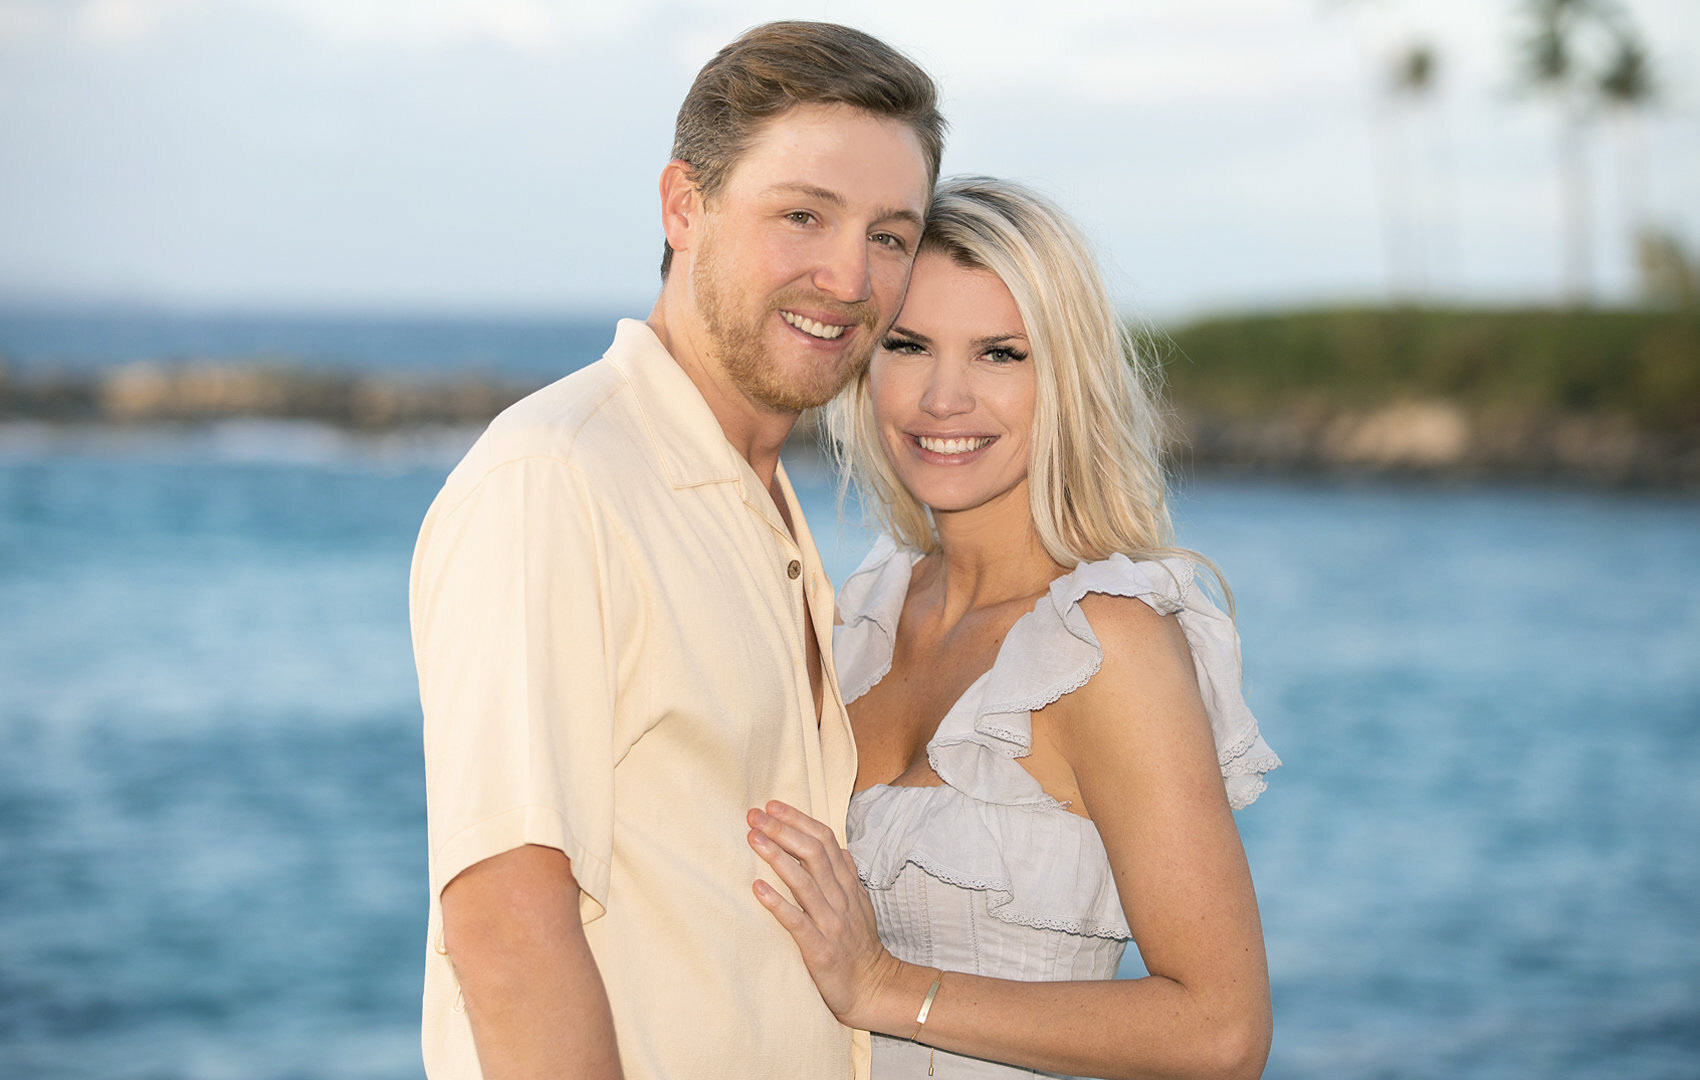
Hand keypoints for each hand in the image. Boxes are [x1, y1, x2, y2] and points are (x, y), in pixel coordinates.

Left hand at [747, 800, 903, 1029]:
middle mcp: (839, 899)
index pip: (824, 841)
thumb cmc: (860, 946)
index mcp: (846, 885)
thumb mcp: (860, 905)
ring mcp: (830, 923)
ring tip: (753, 838)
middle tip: (755, 815)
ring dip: (777, 857)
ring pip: (804, 882)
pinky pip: (797, 922)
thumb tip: (838, 847)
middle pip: (812, 854)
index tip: (773, 805)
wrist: (873, 987)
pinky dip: (777, 903)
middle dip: (783, 830)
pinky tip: (757, 888)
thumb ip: (848, 875)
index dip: (798, 820)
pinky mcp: (819, 949)